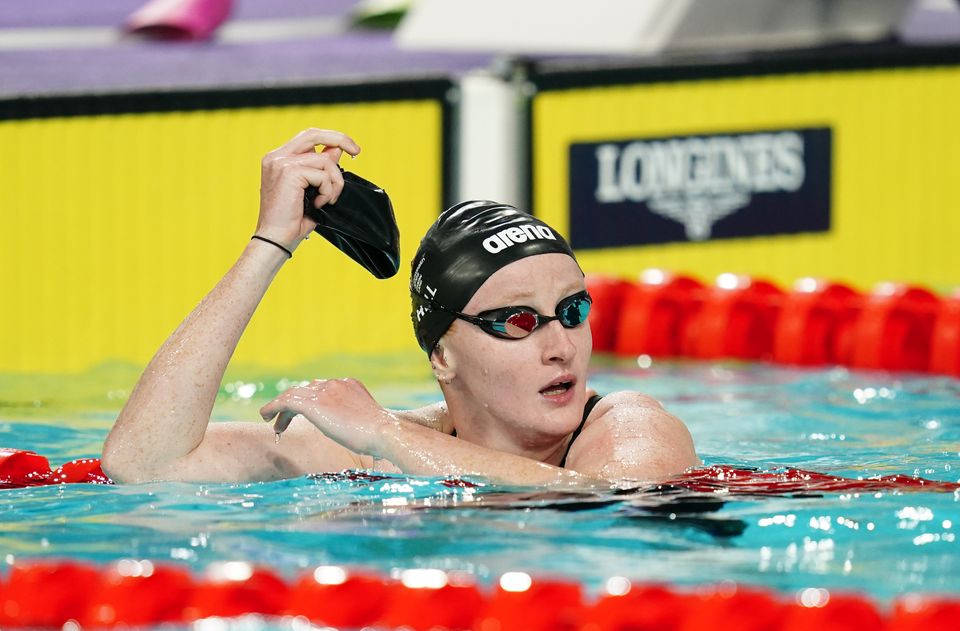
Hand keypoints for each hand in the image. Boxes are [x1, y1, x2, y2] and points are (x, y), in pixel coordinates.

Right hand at [255, 128, 360, 251]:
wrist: (275, 239)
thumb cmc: (291, 221)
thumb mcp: (311, 190)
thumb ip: (321, 169)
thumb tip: (337, 151)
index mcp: (278, 159)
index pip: (307, 137)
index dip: (330, 138)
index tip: (350, 148)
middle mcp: (276, 157)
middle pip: (314, 134)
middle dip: (339, 139)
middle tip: (356, 151)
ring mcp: (280, 163)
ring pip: (324, 160)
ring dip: (334, 182)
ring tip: (327, 200)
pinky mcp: (288, 173)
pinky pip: (322, 175)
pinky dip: (327, 191)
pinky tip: (318, 204)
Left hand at [260, 378, 386, 455]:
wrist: (382, 431)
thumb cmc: (380, 434)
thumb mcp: (365, 421)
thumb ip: (352, 418)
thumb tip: (350, 429)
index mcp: (348, 384)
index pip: (320, 389)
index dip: (308, 401)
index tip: (300, 416)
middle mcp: (334, 383)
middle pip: (305, 390)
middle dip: (293, 406)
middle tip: (282, 423)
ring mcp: (323, 391)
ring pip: (293, 395)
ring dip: (280, 408)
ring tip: (272, 423)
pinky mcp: (313, 404)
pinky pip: (286, 401)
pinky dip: (273, 407)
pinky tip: (265, 415)